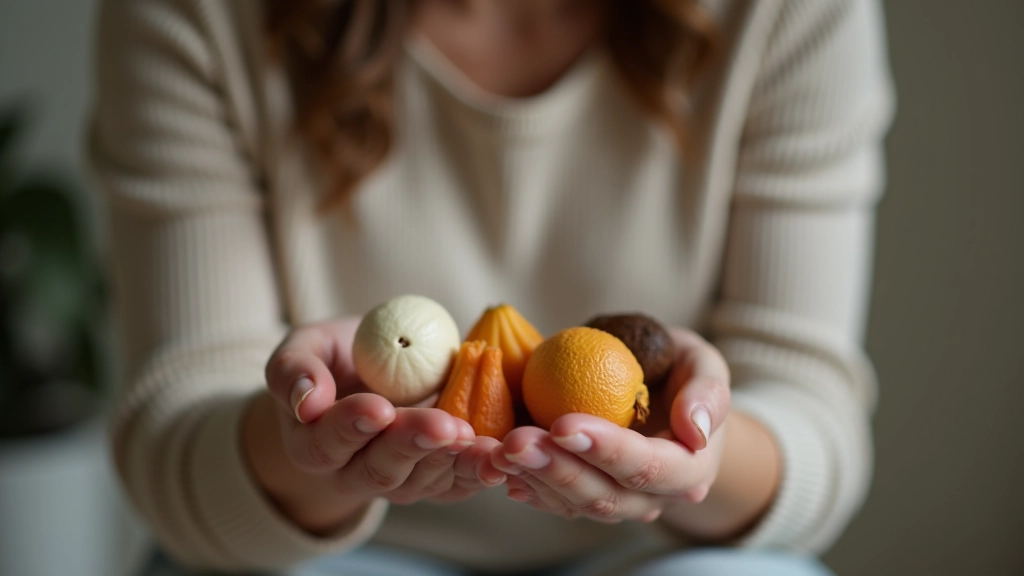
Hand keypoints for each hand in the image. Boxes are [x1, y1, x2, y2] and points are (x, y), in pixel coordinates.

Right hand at [249, 318, 505, 531]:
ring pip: (422, 481)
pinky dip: (477, 472)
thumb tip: (305, 398)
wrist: (371, 377)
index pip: (327, 443)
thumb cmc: (333, 360)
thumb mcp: (305, 348)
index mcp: (313, 444)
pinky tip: (495, 455)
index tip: (378, 407)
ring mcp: (398, 482)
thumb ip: (294, 369)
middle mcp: (353, 473)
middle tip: (441, 426)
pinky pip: (455, 484)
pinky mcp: (435, 482)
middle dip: (412, 446)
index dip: (351, 427)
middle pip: (380, 470)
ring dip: (451, 461)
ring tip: (474, 438)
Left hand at [488, 328, 729, 522]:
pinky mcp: (586, 498)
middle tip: (516, 441)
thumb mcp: (705, 365)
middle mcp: (653, 499)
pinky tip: (498, 468)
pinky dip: (525, 485)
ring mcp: (617, 504)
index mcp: (689, 470)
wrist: (663, 394)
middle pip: (604, 496)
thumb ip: (708, 393)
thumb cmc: (682, 372)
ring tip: (498, 451)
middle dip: (557, 469)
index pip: (646, 468)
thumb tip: (696, 429)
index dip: (606, 451)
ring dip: (533, 479)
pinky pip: (553, 501)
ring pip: (573, 504)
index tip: (564, 425)